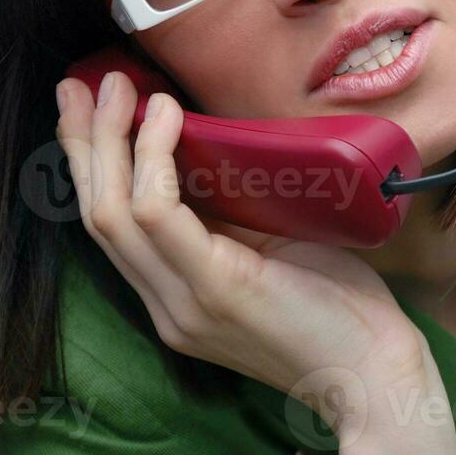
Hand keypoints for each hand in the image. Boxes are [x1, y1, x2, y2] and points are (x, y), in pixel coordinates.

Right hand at [55, 73, 455, 454]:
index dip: (93, 165)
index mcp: (177, 294)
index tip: (91, 107)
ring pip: (113, 214)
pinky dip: (154, 161)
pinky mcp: (213, 290)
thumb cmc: (340, 305)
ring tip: (120, 87)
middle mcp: (166, 304)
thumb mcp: (276, 249)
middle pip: (97, 215)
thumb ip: (237, 217)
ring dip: (110, 143)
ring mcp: (183, 302)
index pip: (113, 226)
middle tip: (82, 84)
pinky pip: (158, 217)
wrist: (373, 370)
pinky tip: (164, 121)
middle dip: (84, 144)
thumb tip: (223, 150)